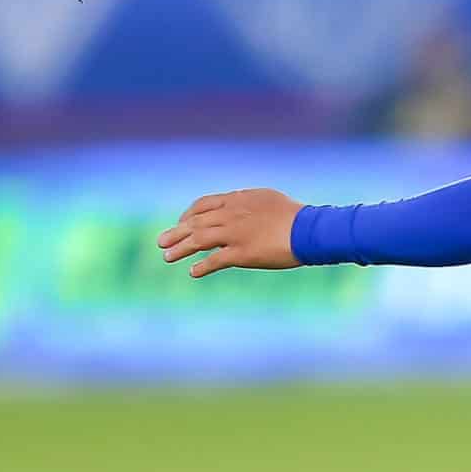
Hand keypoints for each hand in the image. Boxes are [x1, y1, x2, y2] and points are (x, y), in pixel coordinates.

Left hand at [157, 189, 302, 276]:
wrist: (310, 229)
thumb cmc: (295, 216)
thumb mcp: (268, 200)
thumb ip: (249, 202)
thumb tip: (239, 202)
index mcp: (238, 199)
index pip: (204, 204)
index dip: (188, 215)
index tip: (181, 223)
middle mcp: (232, 214)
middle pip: (196, 222)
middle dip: (176, 232)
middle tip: (161, 242)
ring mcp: (235, 233)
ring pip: (199, 240)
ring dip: (181, 248)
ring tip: (167, 257)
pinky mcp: (242, 253)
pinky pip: (215, 260)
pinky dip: (202, 266)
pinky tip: (193, 272)